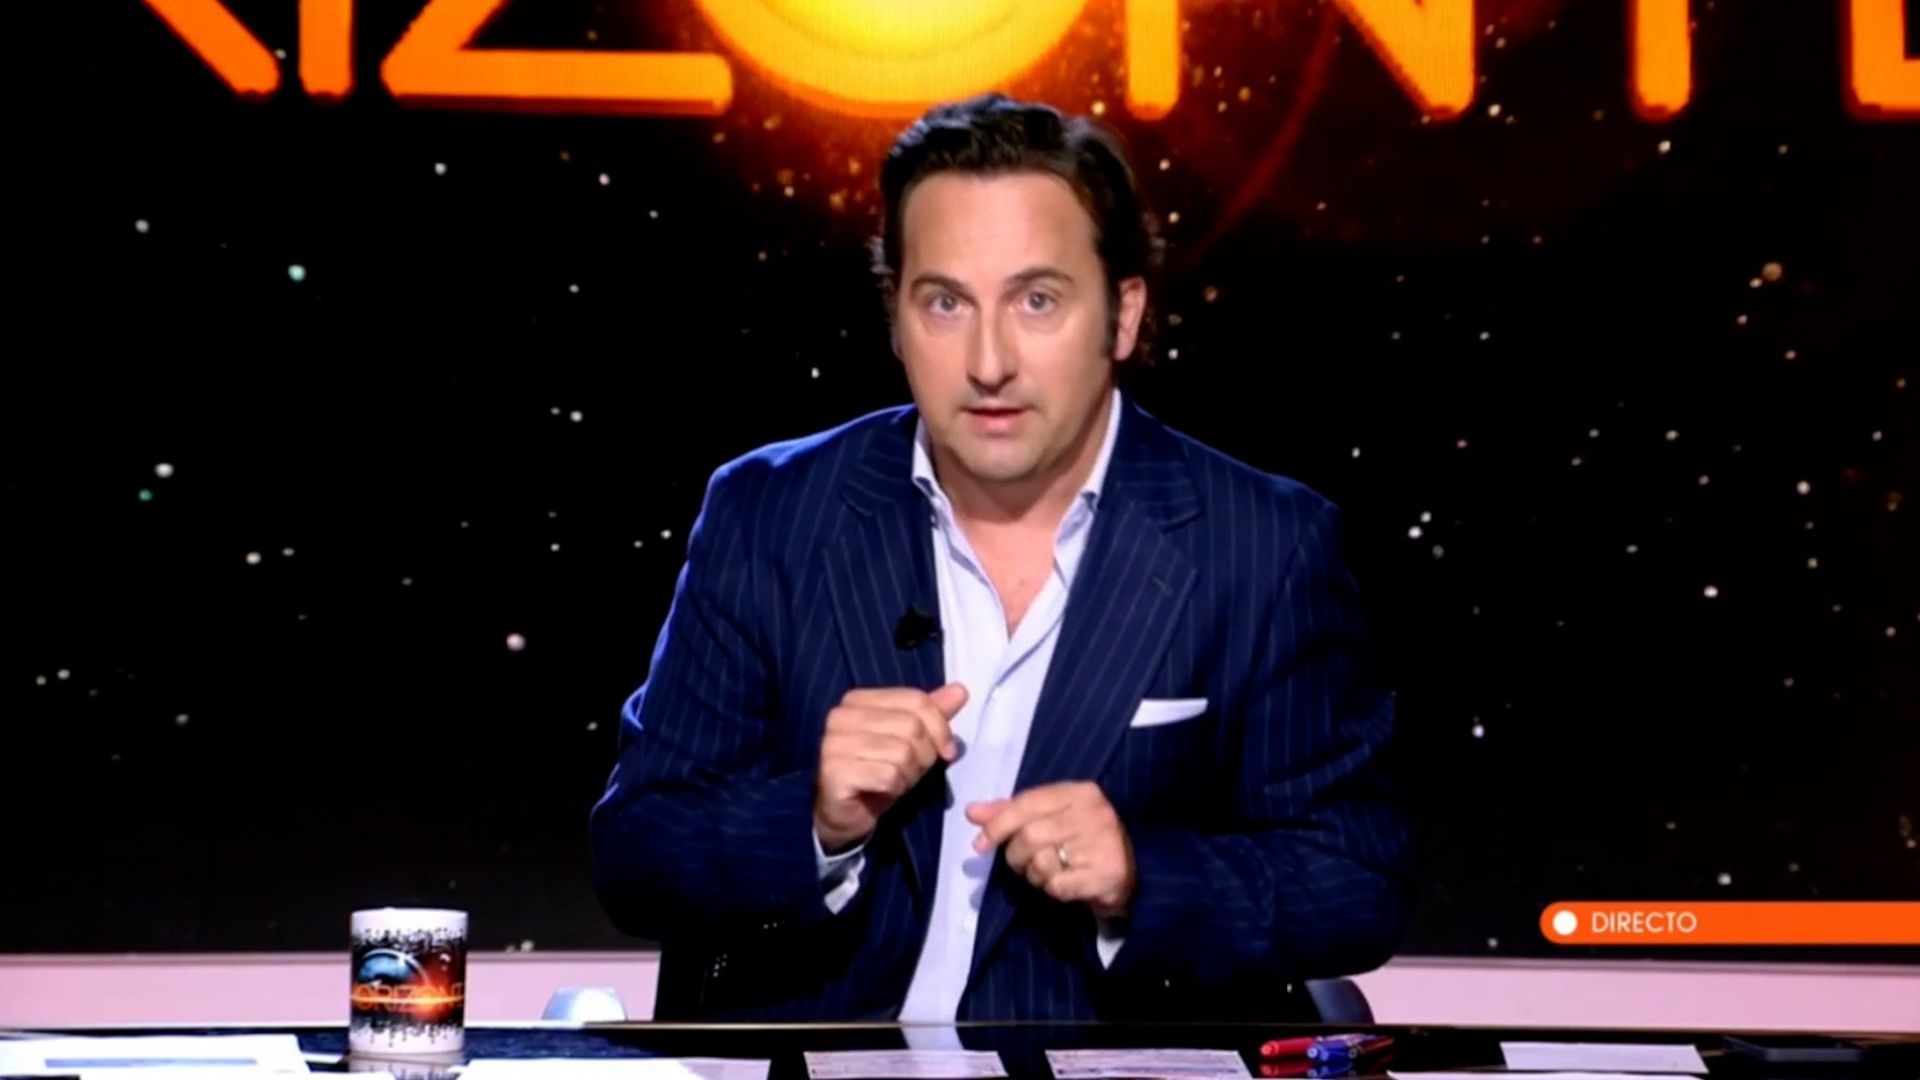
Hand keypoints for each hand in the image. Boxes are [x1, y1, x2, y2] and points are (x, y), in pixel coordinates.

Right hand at [813, 683, 967, 851]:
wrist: (845, 814)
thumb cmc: (877, 773)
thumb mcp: (910, 741)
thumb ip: (931, 714)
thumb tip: (960, 691)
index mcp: (858, 700)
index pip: (915, 700)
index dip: (940, 727)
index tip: (947, 751)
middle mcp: (841, 717)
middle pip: (912, 726)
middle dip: (925, 754)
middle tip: (914, 770)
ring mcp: (834, 744)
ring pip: (902, 752)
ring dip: (910, 773)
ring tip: (897, 780)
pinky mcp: (835, 772)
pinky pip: (888, 775)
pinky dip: (896, 787)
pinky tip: (885, 790)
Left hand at [967, 781, 1135, 917]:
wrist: (1132, 874)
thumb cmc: (1083, 842)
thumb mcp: (1050, 818)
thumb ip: (1012, 812)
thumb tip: (973, 812)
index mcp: (1079, 792)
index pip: (1026, 803)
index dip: (997, 825)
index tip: (980, 845)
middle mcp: (1094, 812)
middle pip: (1029, 836)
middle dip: (1016, 856)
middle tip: (1023, 864)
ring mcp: (1104, 842)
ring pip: (1041, 862)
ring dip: (1035, 875)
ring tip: (1049, 872)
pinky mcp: (1108, 872)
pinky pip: (1057, 885)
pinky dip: (1053, 889)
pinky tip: (1066, 884)